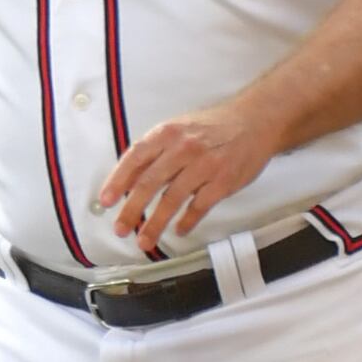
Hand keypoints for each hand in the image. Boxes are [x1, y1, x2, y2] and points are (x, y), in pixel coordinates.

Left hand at [90, 102, 277, 243]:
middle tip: (120, 229)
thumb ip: (155, 151)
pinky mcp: (223, 181)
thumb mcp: (179, 128)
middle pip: (150, 183)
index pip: (135, 158)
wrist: (255, 121)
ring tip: (144, 240)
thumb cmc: (212, 127)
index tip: (106, 201)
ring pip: (172, 200)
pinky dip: (187, 221)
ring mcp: (204, 165)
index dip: (118, 181)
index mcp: (167, 133)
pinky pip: (199, 206)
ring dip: (155, 223)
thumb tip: (127, 180)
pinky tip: (178, 230)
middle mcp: (183, 148)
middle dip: (132, 210)